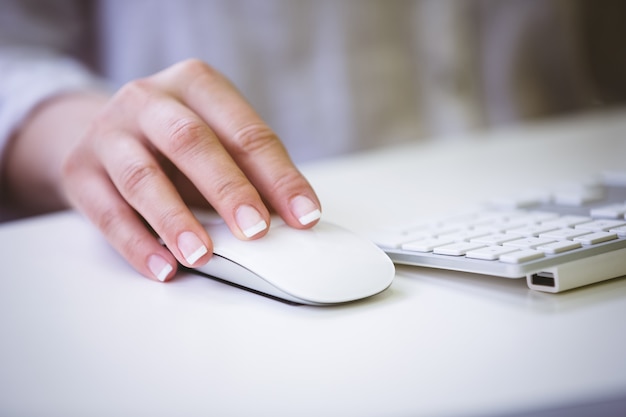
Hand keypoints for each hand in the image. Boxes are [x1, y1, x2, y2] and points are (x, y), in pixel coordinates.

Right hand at [17, 59, 320, 280]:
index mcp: (196, 83)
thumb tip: (292, 219)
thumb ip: (249, 171)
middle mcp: (148, 99)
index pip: (245, 132)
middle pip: (191, 142)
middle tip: (256, 230)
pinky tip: (164, 268)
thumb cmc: (176, 142)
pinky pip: (107, 212)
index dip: (279, 176)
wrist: (103, 131)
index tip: (305, 216)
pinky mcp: (79, 169)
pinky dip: (137, 243)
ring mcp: (108, 132)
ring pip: (142, 177)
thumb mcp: (215, 139)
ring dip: (176, 220)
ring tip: (203, 256)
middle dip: (228, 188)